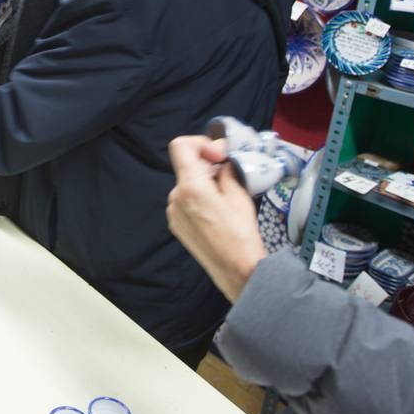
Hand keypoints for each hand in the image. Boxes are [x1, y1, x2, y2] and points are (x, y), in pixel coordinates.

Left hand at [166, 135, 267, 302]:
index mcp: (190, 186)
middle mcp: (175, 197)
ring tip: (226, 197)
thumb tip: (222, 159)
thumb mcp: (238, 194)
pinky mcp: (176, 225)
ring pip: (187, 184)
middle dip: (208, 165)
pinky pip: (185, 201)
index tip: (218, 155)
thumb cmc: (240, 233)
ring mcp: (173, 213)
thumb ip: (227, 171)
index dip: (200, 143)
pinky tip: (217, 212)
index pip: (180, 146)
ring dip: (204, 183)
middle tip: (230, 174)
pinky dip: (199, 198)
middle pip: (187, 167)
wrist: (236, 270)